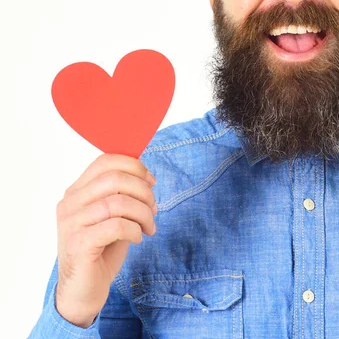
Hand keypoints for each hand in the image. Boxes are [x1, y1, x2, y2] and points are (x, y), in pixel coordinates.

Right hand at [55, 153, 157, 326]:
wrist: (83, 290)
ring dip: (143, 213)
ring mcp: (71, 224)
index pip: (105, 161)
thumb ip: (122, 193)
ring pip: (118, 202)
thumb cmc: (102, 249)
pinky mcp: (79, 244)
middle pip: (114, 179)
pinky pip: (116, 226)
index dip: (134, 166)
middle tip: (153, 209)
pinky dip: (134, 230)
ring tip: (149, 226)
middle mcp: (70, 203)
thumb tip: (145, 174)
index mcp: (77, 191)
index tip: (151, 181)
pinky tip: (137, 238)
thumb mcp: (114, 215)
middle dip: (143, 191)